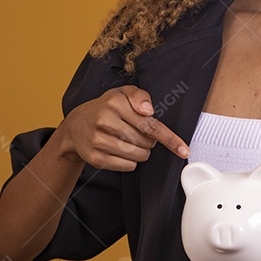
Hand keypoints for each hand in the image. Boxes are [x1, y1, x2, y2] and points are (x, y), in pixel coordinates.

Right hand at [56, 85, 188, 170]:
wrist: (76, 125)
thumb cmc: (107, 108)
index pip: (151, 124)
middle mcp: (105, 121)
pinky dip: (130, 162)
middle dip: (149, 142)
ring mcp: (99, 140)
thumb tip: (149, 110)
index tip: (184, 150)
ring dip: (141, 153)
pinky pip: (127, 166)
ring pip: (138, 156)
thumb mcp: (122, 93)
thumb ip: (140, 96)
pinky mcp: (95, 158)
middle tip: (138, 134)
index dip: (169, 139)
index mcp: (116, 102)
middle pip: (146, 142)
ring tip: (130, 142)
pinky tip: (120, 151)